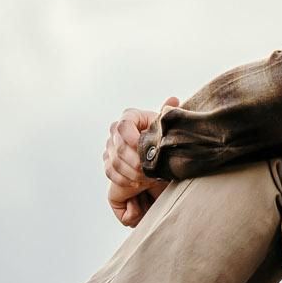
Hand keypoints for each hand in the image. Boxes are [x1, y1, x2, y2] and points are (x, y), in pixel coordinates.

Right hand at [103, 96, 179, 226]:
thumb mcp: (165, 124)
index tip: (146, 150)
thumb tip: (173, 100)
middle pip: (120, 147)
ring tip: (148, 178)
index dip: (132, 138)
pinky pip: (110, 171)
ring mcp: (109, 146)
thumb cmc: (161, 133)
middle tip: (151, 171)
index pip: (123, 125)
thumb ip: (168, 113)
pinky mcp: (107, 160)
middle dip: (136, 162)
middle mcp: (115, 130)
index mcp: (129, 116)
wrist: (154, 147)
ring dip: (132, 172)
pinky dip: (123, 179)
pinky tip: (137, 182)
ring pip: (115, 162)